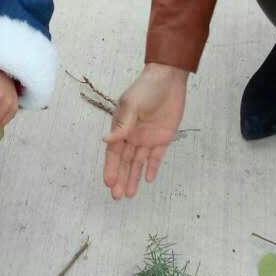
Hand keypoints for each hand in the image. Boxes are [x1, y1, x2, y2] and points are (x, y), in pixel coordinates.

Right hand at [103, 64, 188, 199]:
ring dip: (133, 178)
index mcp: (121, 127)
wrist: (169, 79)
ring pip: (138, 163)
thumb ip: (122, 125)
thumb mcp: (132, 105)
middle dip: (120, 178)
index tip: (108, 183)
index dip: (111, 168)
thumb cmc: (146, 88)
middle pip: (125, 162)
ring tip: (129, 195)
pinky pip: (156, 157)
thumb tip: (106, 141)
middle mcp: (133, 135)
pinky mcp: (163, 138)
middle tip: (117, 196)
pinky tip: (148, 180)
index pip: (114, 153)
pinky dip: (152, 168)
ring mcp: (148, 138)